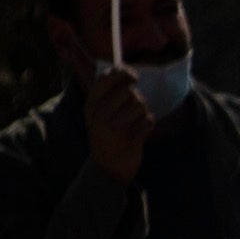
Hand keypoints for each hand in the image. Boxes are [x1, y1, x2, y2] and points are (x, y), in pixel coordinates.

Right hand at [82, 64, 152, 181]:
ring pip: (141, 106)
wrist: (107, 167)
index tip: (133, 75)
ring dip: (142, 114)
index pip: (106, 79)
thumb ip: (109, 93)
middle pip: (130, 92)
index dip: (122, 73)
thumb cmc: (107, 134)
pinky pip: (149, 121)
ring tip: (132, 125)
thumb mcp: (98, 113)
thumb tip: (126, 71)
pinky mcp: (129, 138)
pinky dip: (148, 126)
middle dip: (136, 99)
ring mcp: (114, 127)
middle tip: (130, 112)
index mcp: (90, 105)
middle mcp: (99, 114)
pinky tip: (138, 134)